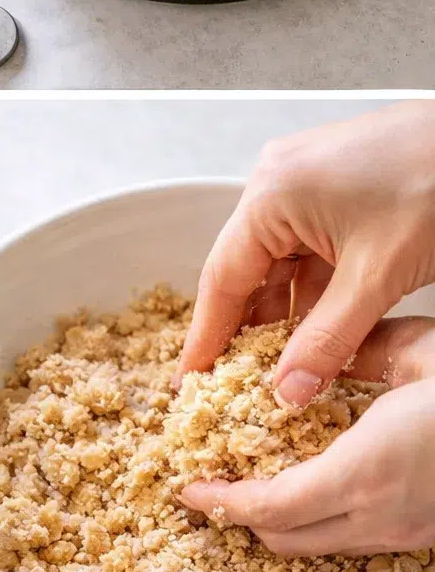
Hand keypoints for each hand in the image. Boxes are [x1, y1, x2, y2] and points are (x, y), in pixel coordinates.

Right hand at [176, 102, 434, 406]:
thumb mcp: (379, 276)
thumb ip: (328, 339)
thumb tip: (288, 390)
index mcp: (271, 194)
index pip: (223, 278)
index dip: (208, 335)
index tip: (192, 379)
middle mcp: (277, 182)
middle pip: (247, 269)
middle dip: (247, 328)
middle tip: (235, 383)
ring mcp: (304, 180)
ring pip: (281, 261)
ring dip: (286, 311)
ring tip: (281, 366)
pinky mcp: (333, 186)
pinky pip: (308, 246)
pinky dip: (313, 288)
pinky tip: (321, 327)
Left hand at [181, 318, 434, 554]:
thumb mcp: (419, 354)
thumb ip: (354, 350)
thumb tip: (304, 353)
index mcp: (365, 469)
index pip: (273, 507)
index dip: (222, 501)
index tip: (189, 487)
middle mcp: (379, 516)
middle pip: (286, 539)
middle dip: (240, 515)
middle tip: (212, 485)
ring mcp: (403, 534)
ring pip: (320, 545)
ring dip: (281, 521)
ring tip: (255, 483)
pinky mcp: (420, 536)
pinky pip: (354, 539)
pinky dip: (321, 519)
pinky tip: (315, 486)